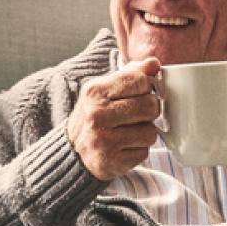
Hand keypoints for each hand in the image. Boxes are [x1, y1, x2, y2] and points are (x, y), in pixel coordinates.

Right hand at [66, 57, 162, 180]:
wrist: (73, 152)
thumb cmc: (94, 116)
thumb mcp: (105, 90)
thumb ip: (131, 75)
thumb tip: (154, 63)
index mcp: (95, 92)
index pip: (140, 80)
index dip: (145, 87)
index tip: (138, 94)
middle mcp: (97, 115)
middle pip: (150, 106)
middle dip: (148, 111)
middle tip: (135, 115)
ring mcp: (104, 141)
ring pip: (151, 132)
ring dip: (144, 133)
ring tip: (127, 132)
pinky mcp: (112, 162)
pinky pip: (145, 152)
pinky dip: (138, 150)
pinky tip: (124, 146)